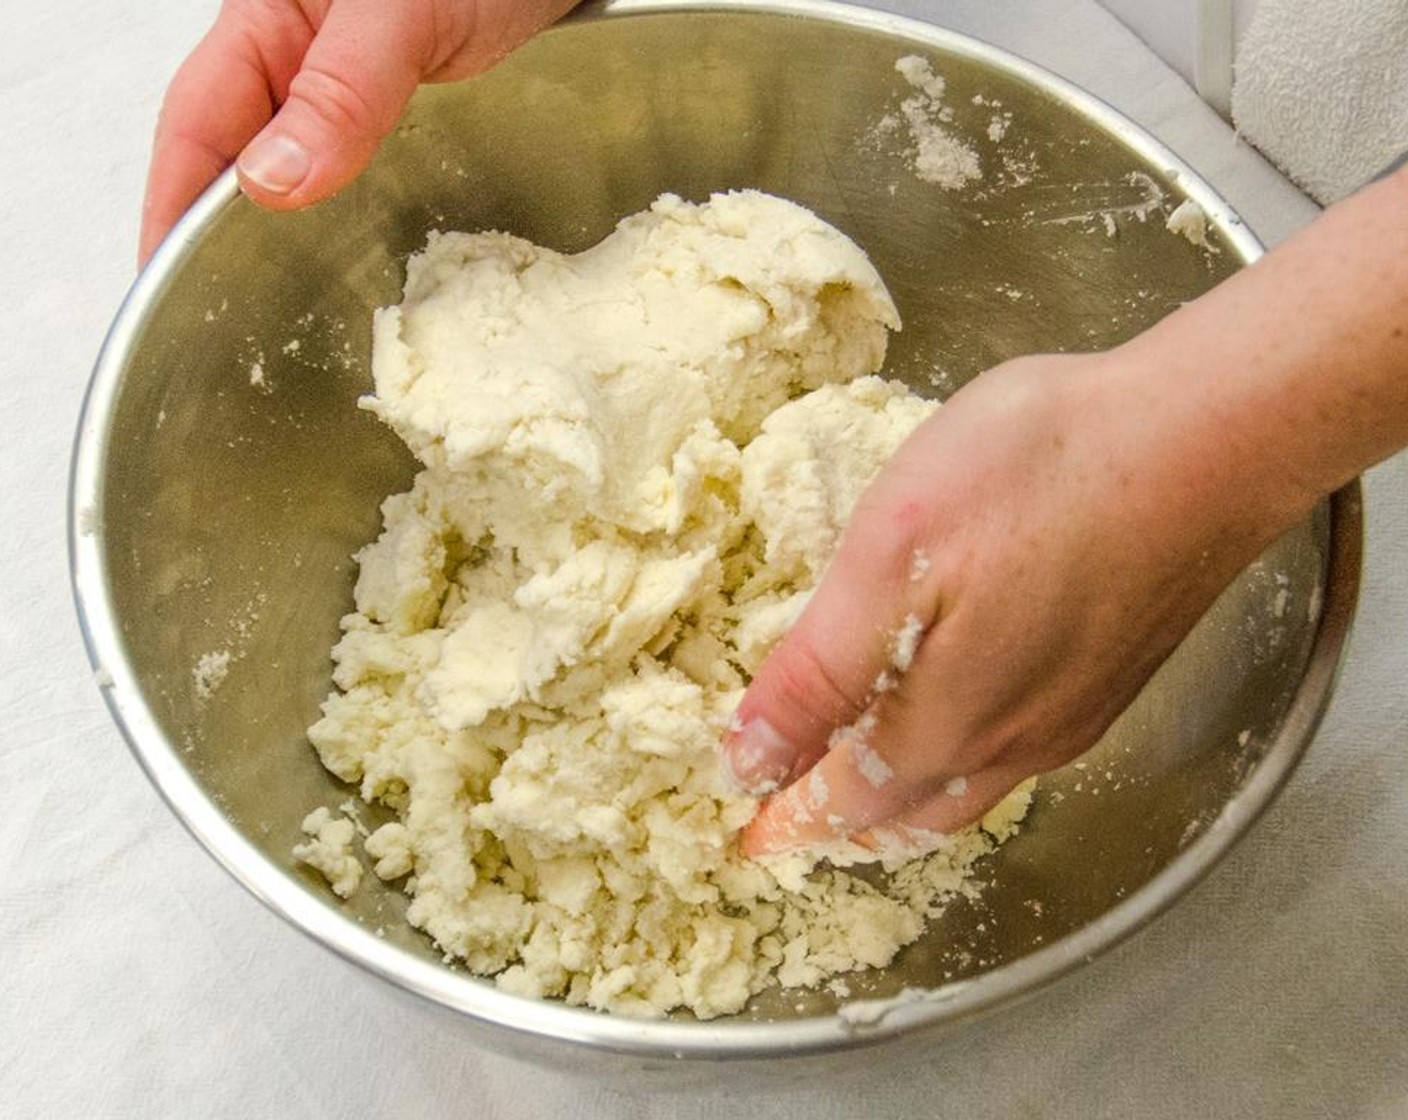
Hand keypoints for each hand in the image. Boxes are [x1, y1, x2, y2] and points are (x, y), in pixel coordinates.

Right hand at [140, 0, 579, 264]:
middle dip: (216, 230)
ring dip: (281, 226)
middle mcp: (302, 52)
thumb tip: (273, 181)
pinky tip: (347, 245)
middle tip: (213, 310)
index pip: (197, 125)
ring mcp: (351, 78)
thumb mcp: (399, 15)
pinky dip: (342, 209)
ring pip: (296, 163)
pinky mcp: (405, 98)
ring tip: (268, 295)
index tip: (164, 279)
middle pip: (237, 151)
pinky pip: (353, 162)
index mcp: (269, 20)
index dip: (173, 206)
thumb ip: (339, 92)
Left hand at [722, 351, 1301, 857]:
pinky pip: (1017, 759)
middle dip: (840, 824)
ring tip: (863, 791)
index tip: (746, 837)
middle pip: (907, 813)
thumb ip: (819, 671)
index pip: (843, 801)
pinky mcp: (1110, 680)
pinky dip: (958, 768)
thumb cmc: (1039, 475)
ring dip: (901, 803)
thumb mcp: (890, 557)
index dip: (784, 819)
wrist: (1207, 439)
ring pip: (967, 793)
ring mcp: (1071, 716)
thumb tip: (750, 760)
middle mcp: (1012, 743)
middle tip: (794, 820)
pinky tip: (957, 728)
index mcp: (944, 722)